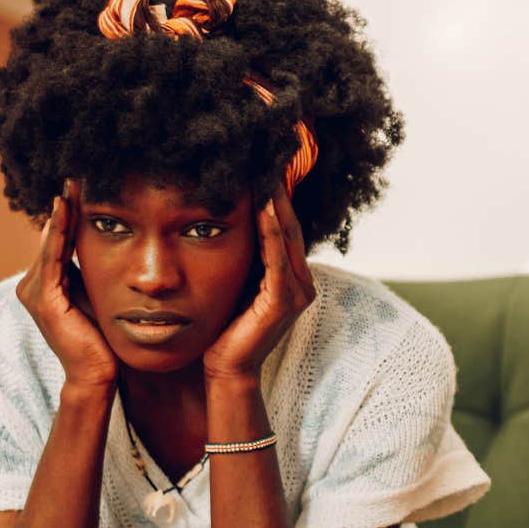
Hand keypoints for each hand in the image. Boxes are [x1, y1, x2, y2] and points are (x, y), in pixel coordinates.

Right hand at [16, 179, 115, 389]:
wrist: (98, 374)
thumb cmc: (103, 337)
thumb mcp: (98, 293)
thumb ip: (93, 270)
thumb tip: (110, 238)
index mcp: (46, 282)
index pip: (60, 237)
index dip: (71, 209)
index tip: (85, 180)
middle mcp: (33, 284)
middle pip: (53, 235)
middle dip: (65, 203)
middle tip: (78, 169)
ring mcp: (34, 292)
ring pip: (51, 241)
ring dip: (61, 210)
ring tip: (71, 180)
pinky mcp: (43, 300)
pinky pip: (52, 258)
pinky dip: (57, 232)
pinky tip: (63, 208)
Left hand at [202, 182, 316, 381]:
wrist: (227, 369)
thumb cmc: (227, 327)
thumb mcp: (238, 283)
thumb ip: (247, 257)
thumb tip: (231, 220)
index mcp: (293, 277)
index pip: (286, 227)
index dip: (278, 196)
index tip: (265, 165)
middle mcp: (302, 282)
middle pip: (291, 226)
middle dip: (280, 192)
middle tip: (270, 158)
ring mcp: (297, 293)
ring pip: (287, 237)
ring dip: (278, 204)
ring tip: (268, 173)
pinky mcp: (282, 303)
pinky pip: (277, 259)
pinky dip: (272, 232)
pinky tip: (265, 208)